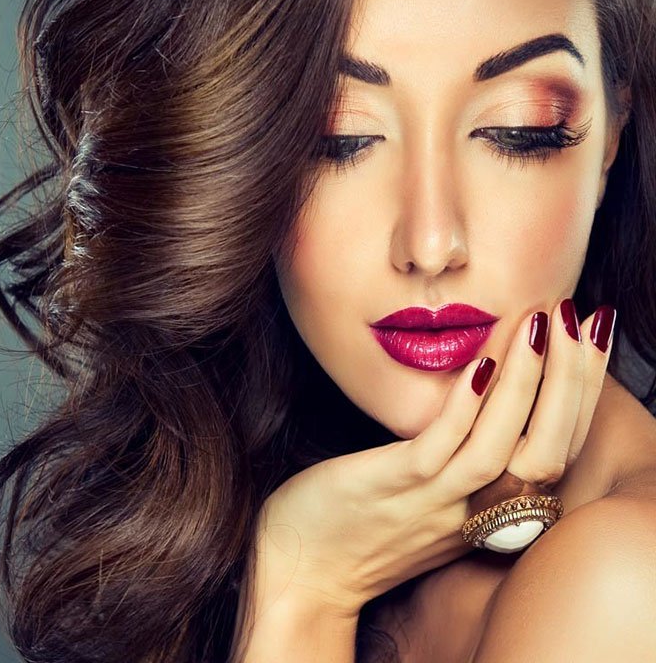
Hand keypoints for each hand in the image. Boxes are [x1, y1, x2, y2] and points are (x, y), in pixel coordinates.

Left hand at [251, 299, 616, 613]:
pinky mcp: (390, 489)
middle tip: (585, 319)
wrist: (303, 575)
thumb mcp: (430, 497)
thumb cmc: (359, 524)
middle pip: (548, 449)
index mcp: (493, 510)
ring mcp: (434, 502)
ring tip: (541, 324)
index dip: (583, 393)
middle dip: (575, 381)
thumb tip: (484, 394)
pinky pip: (438, 450)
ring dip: (528, 384)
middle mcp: (476, 511)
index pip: (558, 448)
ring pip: (501, 447)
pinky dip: (465, 408)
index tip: (592, 335)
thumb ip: (462, 461)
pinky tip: (480, 363)